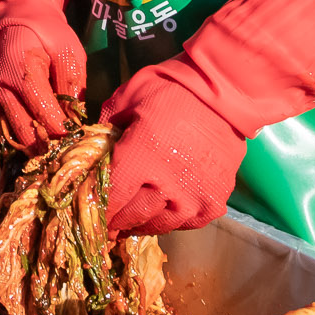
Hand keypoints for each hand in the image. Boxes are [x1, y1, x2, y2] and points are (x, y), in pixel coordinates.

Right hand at [0, 6, 85, 153]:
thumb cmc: (47, 34)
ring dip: (33, 149)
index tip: (77, 139)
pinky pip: (3, 133)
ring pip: (11, 137)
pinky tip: (38, 148)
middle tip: (67, 153)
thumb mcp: (68, 50)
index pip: (41, 108)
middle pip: (23, 130)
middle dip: (47, 146)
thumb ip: (71, 83)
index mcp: (23, 69)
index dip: (60, 128)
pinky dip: (19, 144)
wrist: (16, 19)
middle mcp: (3, 87)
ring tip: (55, 155)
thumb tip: (75, 118)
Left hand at [100, 68, 246, 236]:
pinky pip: (187, 223)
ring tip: (131, 219)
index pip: (111, 199)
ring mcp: (195, 198)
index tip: (90, 214)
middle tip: (107, 222)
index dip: (98, 209)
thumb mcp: (125, 99)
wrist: (224, 90)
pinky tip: (163, 210)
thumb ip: (105, 130)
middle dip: (115, 220)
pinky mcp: (215, 202)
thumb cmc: (170, 89)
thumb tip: (93, 154)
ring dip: (142, 223)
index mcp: (142, 158)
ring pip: (159, 225)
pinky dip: (172, 218)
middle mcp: (168, 185)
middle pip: (132, 216)